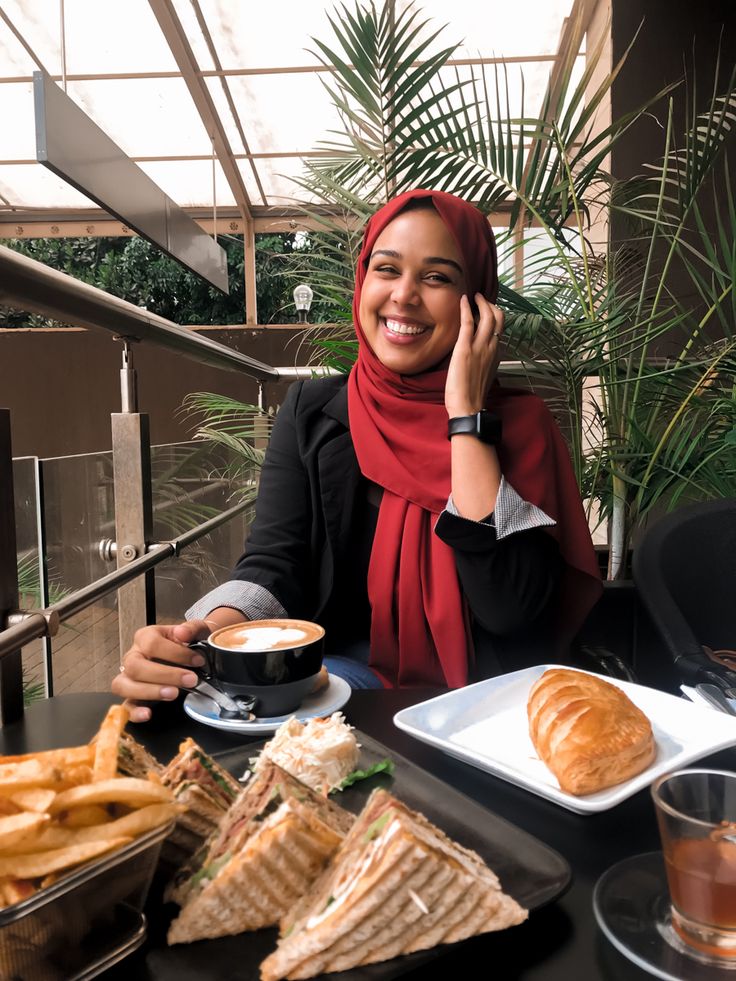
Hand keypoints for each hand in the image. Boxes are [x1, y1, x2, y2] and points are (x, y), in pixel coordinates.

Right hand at [111, 620, 210, 722]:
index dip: (176, 653)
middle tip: (190, 679)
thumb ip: (192, 628)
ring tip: (173, 694)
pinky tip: (148, 714)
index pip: (152, 644)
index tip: (197, 660)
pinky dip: (134, 712)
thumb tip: (182, 632)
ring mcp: (129, 677)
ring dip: (149, 691)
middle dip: (165, 675)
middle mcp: (133, 656)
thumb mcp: (196, 630)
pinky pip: (125, 706)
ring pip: (123, 685)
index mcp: (146, 637)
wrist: (194, 654)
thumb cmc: (191, 643)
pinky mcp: (132, 697)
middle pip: (135, 666)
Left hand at [445, 294, 503, 416]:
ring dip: (481, 303)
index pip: (501, 328)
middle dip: (491, 304)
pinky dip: (466, 308)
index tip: (487, 310)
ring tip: (475, 297)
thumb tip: (480, 354)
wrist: (468, 407)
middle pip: (498, 317)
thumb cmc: (472, 395)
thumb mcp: (484, 374)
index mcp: (496, 353)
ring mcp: (480, 347)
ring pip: (487, 316)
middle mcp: (492, 347)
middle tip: (481, 299)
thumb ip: (485, 360)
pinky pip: (468, 322)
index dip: (495, 315)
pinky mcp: (465, 349)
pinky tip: (463, 300)